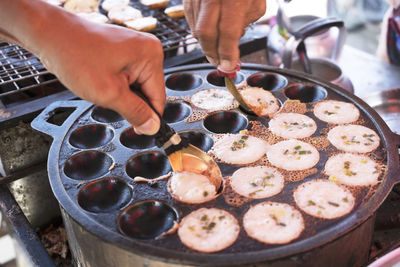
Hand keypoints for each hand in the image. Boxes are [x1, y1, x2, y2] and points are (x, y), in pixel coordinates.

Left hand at [40, 17, 164, 134]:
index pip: (159, 97)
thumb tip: (152, 126)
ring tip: (101, 87)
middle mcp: (146, 50)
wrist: (50, 35)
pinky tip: (100, 82)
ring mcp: (134, 50)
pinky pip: (126, 78)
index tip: (139, 132)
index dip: (148, 118)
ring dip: (120, 95)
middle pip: (148, 92)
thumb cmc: (76, 55)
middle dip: (130, 103)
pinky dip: (115, 87)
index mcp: (150, 56)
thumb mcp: (109, 93)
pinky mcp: (123, 53)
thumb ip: (135, 112)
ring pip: (136, 87)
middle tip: (108, 101)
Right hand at [183, 0, 265, 70]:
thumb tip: (232, 43)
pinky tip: (208, 35)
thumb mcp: (256, 3)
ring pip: (196, 29)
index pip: (227, 34)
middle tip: (219, 63)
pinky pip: (190, 20)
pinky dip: (199, 32)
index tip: (229, 66)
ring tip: (215, 51)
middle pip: (206, 34)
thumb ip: (245, 23)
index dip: (227, 54)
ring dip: (206, 45)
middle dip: (212, 54)